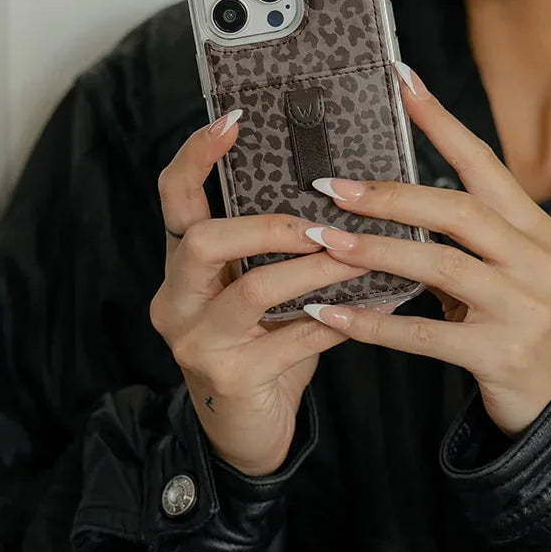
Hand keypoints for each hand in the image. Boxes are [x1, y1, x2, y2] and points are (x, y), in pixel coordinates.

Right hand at [149, 111, 369, 476]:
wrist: (248, 432)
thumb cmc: (262, 346)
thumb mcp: (256, 288)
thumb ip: (276, 246)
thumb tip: (340, 185)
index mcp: (182, 265)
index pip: (173, 196)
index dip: (198, 155)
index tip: (235, 119)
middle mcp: (176, 300)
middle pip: (201, 240)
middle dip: (267, 225)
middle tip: (320, 223)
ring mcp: (198, 342)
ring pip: (252, 290)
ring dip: (312, 269)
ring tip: (355, 256)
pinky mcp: (232, 379)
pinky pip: (292, 340)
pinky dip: (339, 318)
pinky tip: (378, 305)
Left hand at [301, 68, 550, 435]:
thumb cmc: (520, 318)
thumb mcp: (508, 264)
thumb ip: (463, 231)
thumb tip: (386, 190)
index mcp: (535, 226)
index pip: (483, 163)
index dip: (440, 122)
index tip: (400, 81)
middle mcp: (535, 260)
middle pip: (459, 211)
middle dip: (391, 197)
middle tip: (333, 188)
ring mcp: (521, 308)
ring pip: (441, 268)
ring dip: (376, 252)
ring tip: (323, 242)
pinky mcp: (500, 354)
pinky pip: (425, 334)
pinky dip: (373, 323)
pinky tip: (330, 314)